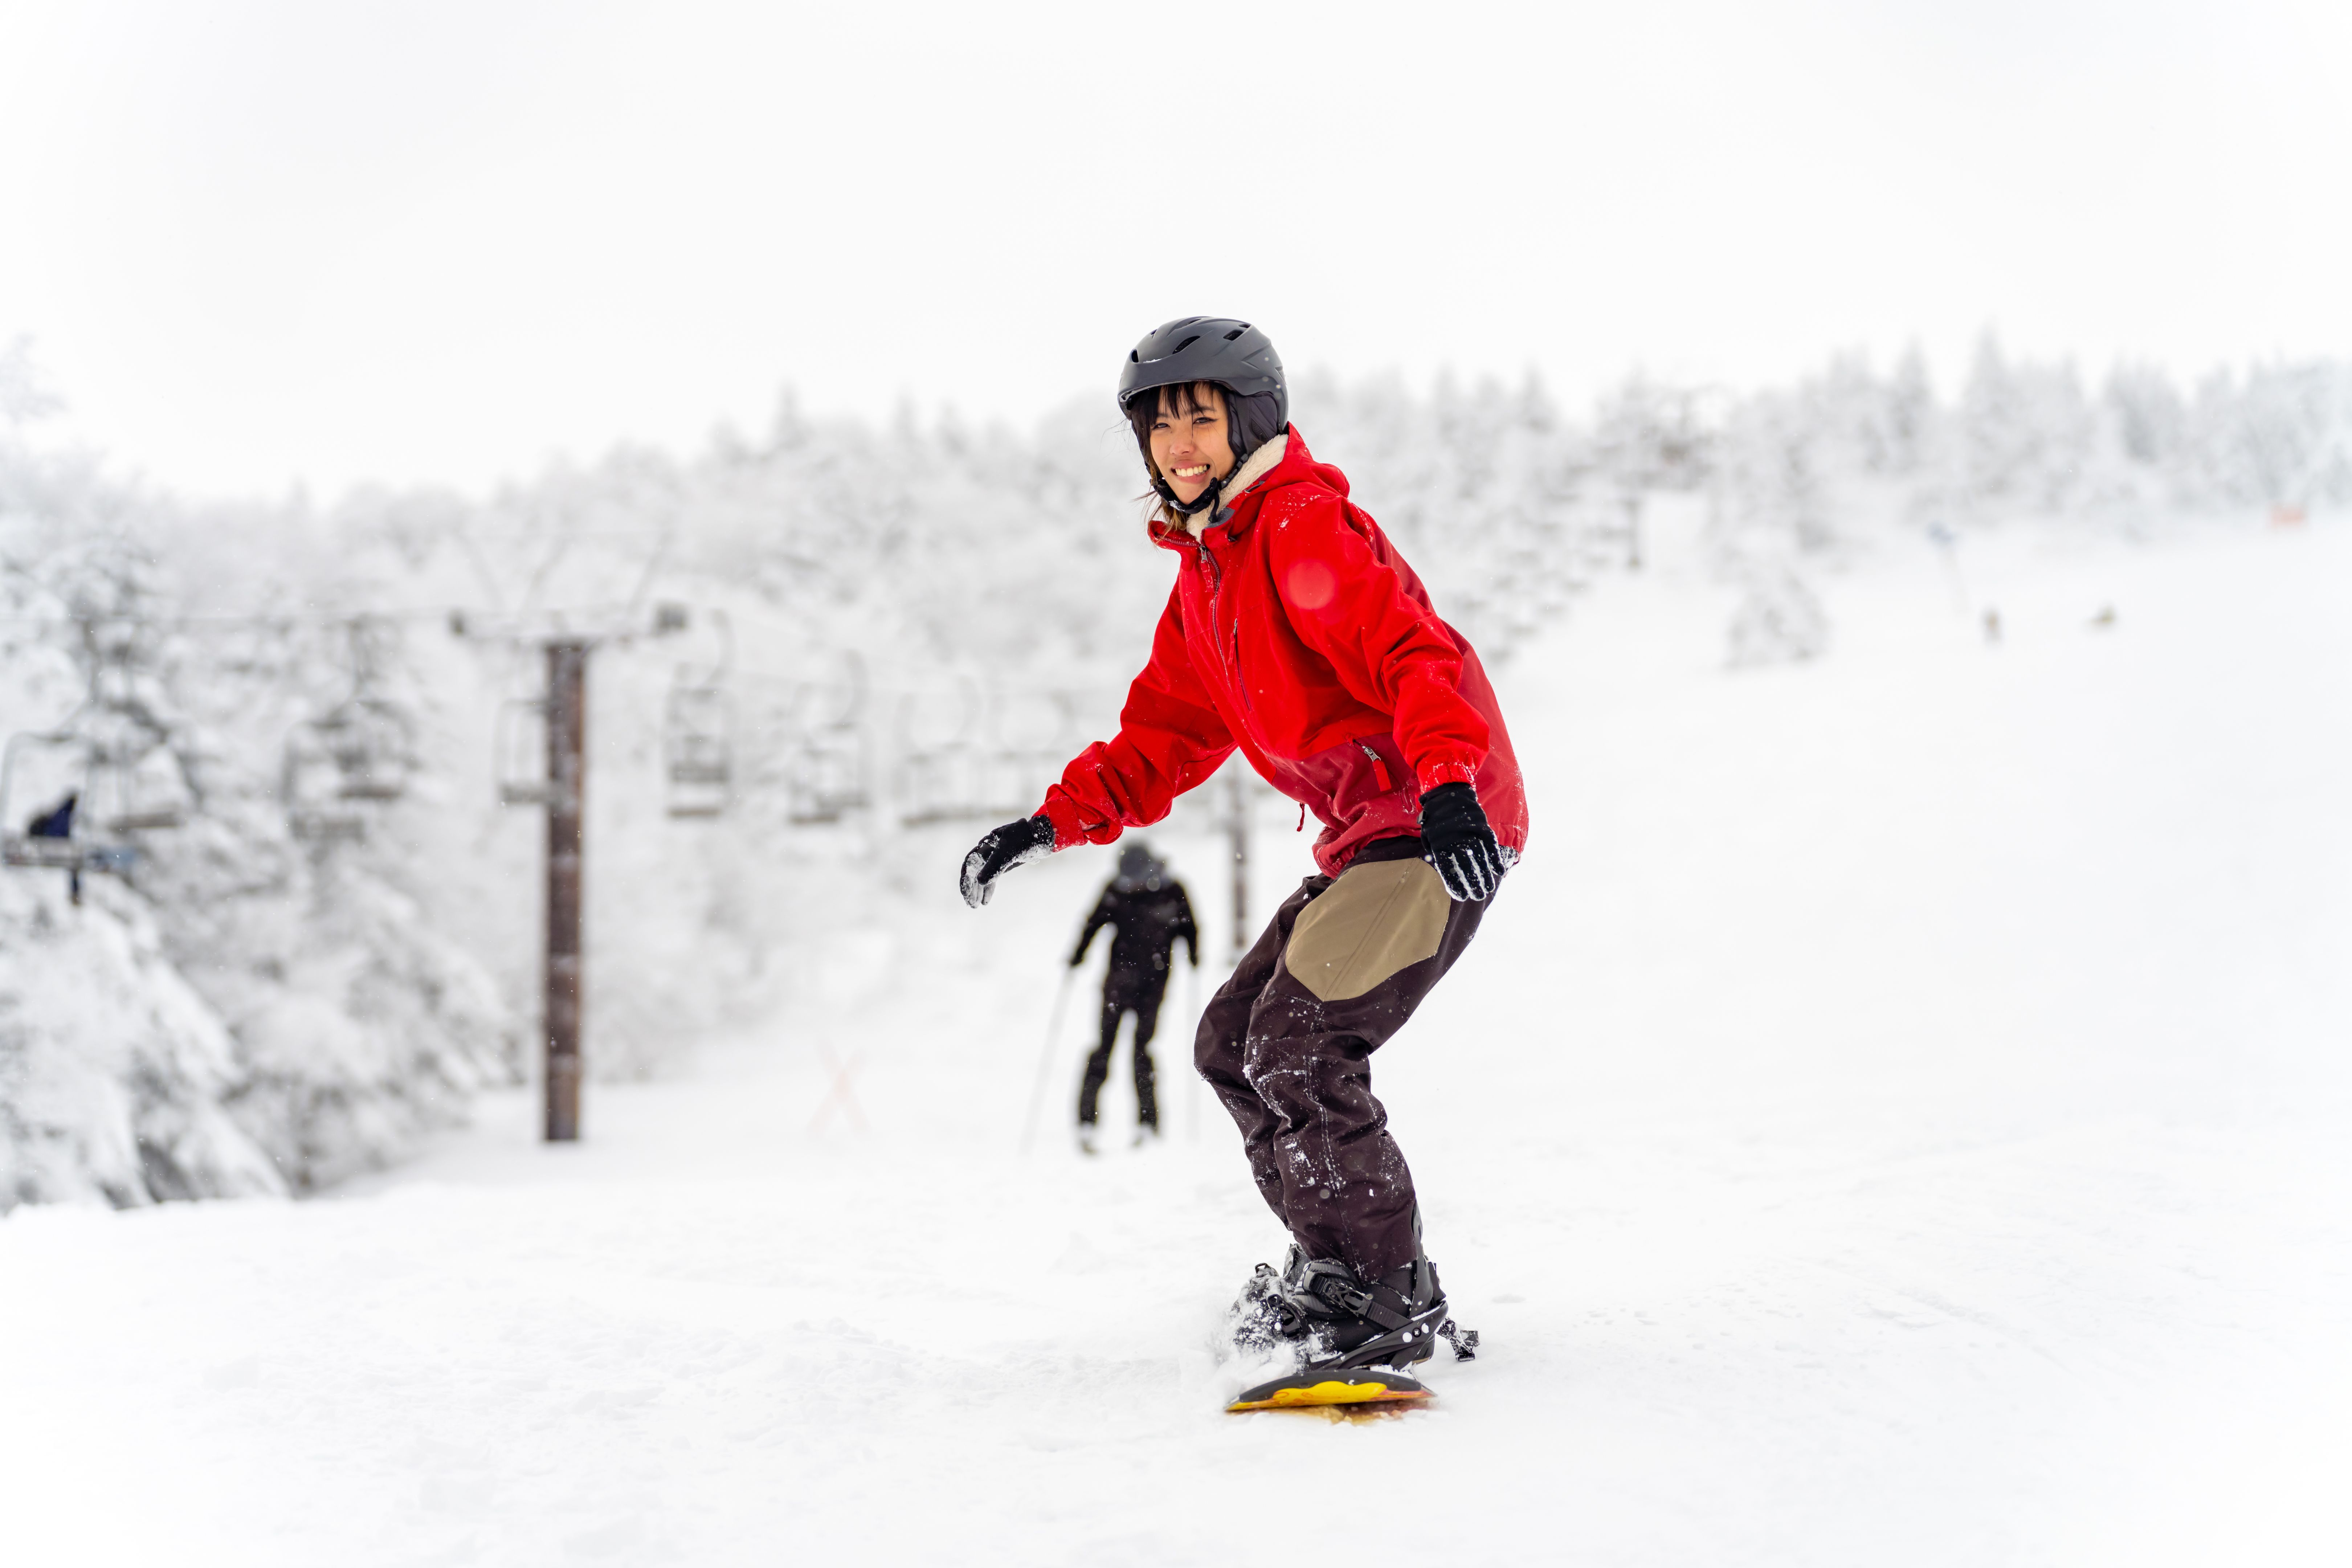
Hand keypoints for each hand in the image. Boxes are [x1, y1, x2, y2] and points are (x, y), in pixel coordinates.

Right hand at [960, 815, 1054, 907]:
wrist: (1040, 836)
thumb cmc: (1024, 840)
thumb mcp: (1008, 853)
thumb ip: (994, 866)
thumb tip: (980, 881)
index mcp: (984, 845)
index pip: (969, 864)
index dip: (966, 879)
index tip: (965, 894)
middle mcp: (986, 852)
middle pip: (974, 872)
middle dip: (971, 889)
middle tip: (971, 904)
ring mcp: (994, 858)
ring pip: (982, 876)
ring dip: (978, 891)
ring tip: (975, 906)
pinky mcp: (1002, 864)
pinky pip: (991, 878)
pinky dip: (988, 889)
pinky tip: (985, 901)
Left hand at [1419, 782, 1504, 901]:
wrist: (1448, 793)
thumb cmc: (1436, 818)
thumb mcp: (1429, 835)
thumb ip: (1435, 853)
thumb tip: (1442, 871)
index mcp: (1439, 843)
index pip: (1447, 869)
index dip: (1455, 884)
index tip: (1462, 896)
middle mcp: (1456, 839)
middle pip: (1466, 867)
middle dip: (1473, 883)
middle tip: (1478, 896)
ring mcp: (1470, 833)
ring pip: (1479, 858)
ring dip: (1485, 875)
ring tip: (1489, 888)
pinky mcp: (1482, 826)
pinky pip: (1490, 845)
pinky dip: (1495, 858)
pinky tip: (1499, 870)